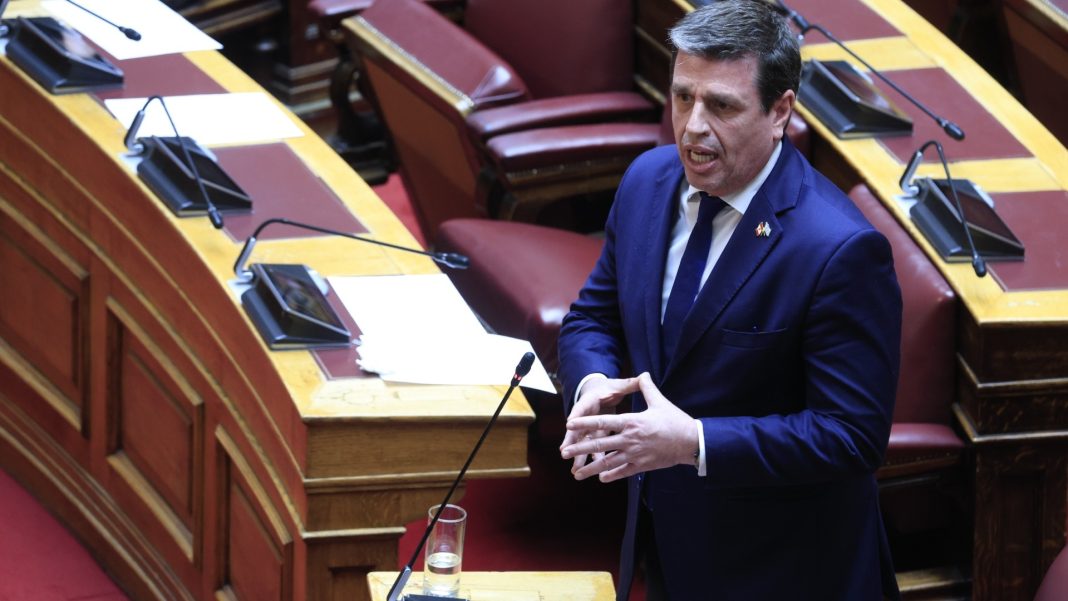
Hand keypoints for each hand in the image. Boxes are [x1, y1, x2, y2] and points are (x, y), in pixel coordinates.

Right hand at [559, 375, 639, 473]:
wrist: (601, 391)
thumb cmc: (609, 388)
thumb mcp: (618, 385)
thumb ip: (629, 384)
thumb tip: (643, 376)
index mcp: (590, 401)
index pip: (581, 408)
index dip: (576, 417)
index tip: (570, 424)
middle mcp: (587, 416)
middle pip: (578, 430)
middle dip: (571, 442)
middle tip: (564, 452)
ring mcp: (590, 427)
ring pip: (584, 442)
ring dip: (580, 456)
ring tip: (575, 470)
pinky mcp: (595, 434)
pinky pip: (593, 448)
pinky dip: (593, 459)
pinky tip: (592, 471)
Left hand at [560, 372, 698, 482]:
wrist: (691, 442)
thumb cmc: (675, 420)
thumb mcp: (660, 401)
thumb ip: (647, 388)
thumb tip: (643, 373)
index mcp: (631, 422)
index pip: (603, 422)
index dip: (584, 423)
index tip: (569, 425)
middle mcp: (629, 439)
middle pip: (600, 444)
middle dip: (580, 448)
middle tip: (564, 453)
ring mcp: (635, 454)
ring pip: (608, 463)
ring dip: (591, 468)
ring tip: (577, 474)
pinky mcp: (642, 466)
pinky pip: (623, 472)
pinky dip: (612, 475)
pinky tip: (601, 479)